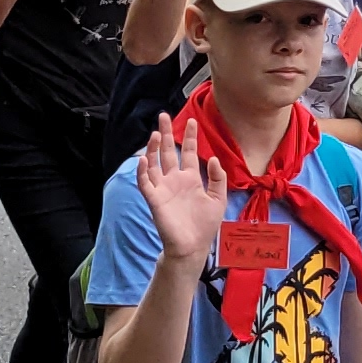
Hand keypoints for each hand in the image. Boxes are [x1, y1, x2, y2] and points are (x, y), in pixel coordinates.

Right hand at [136, 114, 229, 265]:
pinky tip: (144, 159)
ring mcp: (163, 189)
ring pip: (154, 163)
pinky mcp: (154, 199)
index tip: (192, 121)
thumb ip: (217, 179)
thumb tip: (212, 158)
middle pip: (167, 152)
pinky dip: (143, 171)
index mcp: (190, 179)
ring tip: (155, 134)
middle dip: (165, 134)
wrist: (192, 246)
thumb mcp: (218, 199)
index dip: (189, 137)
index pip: (187, 152)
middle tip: (163, 116)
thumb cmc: (204, 225)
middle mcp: (174, 180)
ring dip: (153, 149)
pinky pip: (145, 182)